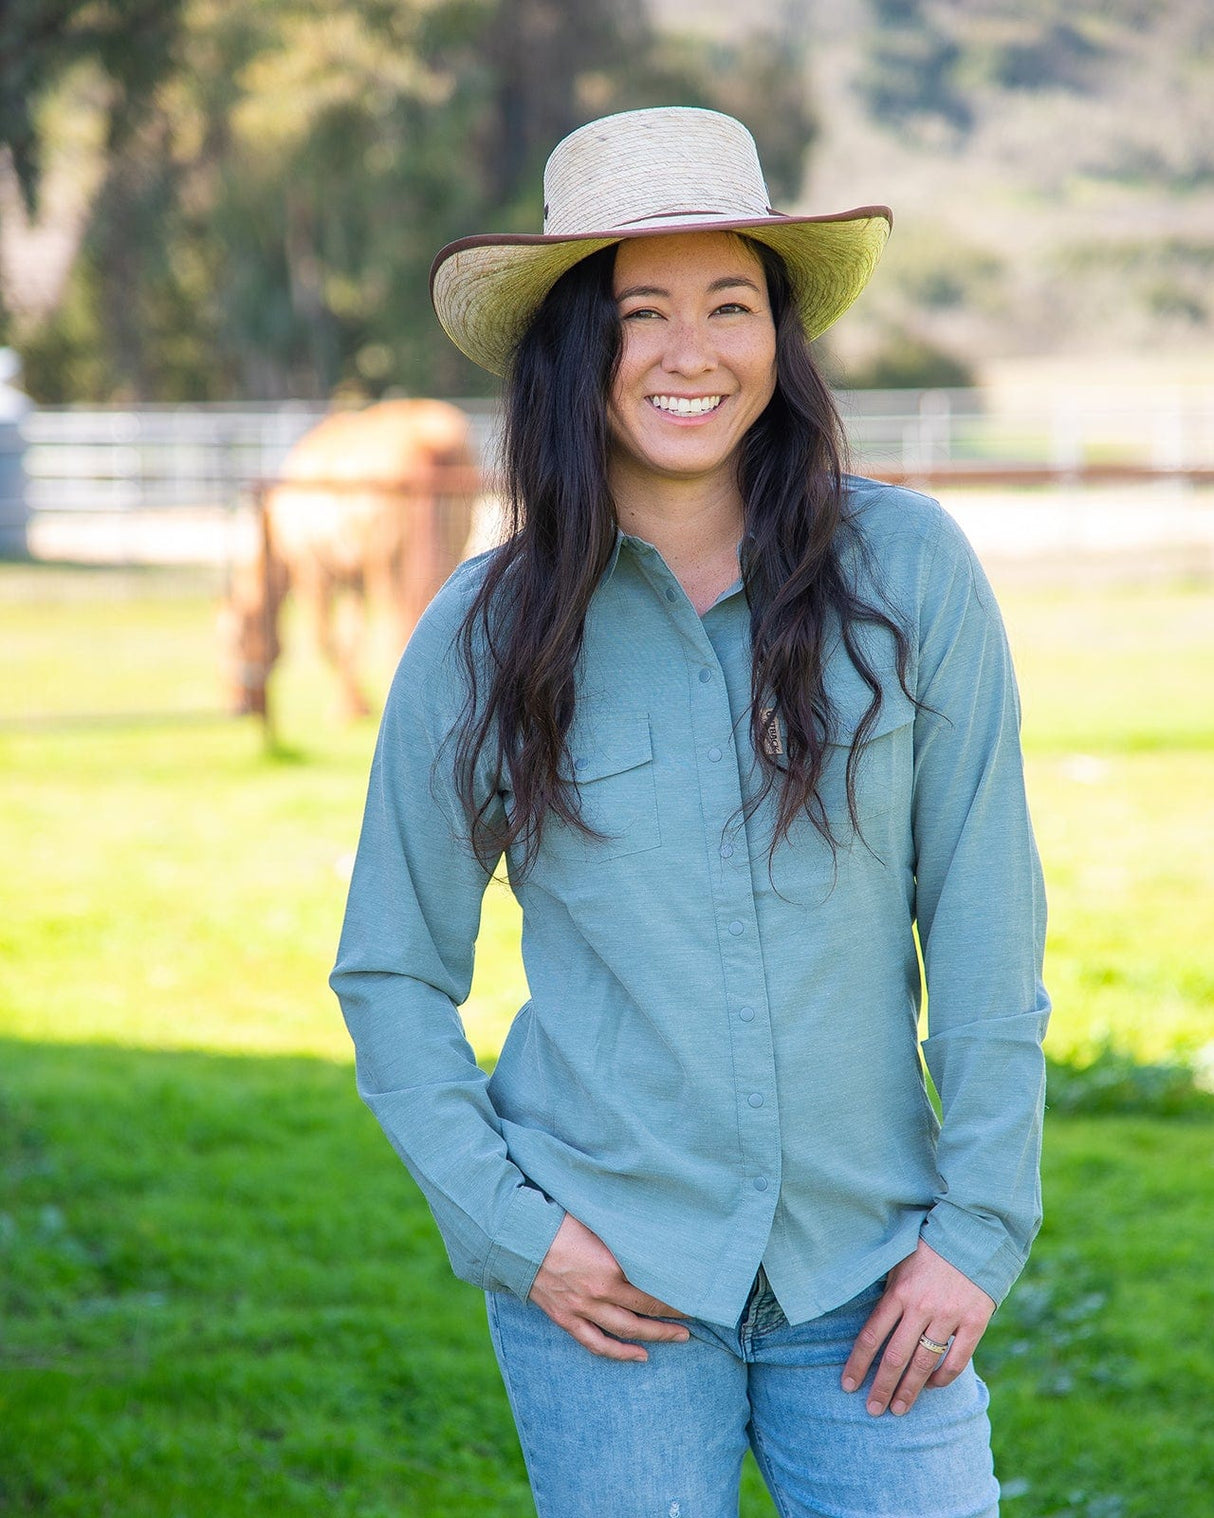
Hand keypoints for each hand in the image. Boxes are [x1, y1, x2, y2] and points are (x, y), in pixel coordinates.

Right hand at [528, 1213, 690, 1361]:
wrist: (518, 1238)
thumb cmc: (559, 1221)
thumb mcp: (597, 1222)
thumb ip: (623, 1235)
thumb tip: (650, 1234)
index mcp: (611, 1269)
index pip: (653, 1290)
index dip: (676, 1296)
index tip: (695, 1295)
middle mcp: (600, 1294)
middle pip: (645, 1313)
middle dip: (672, 1319)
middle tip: (694, 1322)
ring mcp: (582, 1309)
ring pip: (626, 1332)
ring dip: (654, 1337)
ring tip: (678, 1338)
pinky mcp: (566, 1319)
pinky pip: (596, 1343)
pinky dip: (618, 1353)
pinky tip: (638, 1356)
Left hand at [840, 1239, 995, 1415]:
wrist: (973, 1234)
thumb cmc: (929, 1248)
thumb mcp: (899, 1263)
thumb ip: (887, 1293)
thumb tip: (870, 1324)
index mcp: (898, 1292)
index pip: (871, 1336)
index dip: (857, 1364)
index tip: (848, 1385)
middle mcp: (920, 1307)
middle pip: (894, 1357)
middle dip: (880, 1387)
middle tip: (872, 1410)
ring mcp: (948, 1316)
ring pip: (923, 1364)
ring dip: (908, 1390)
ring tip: (898, 1409)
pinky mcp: (974, 1322)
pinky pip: (956, 1359)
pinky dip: (942, 1378)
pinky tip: (932, 1386)